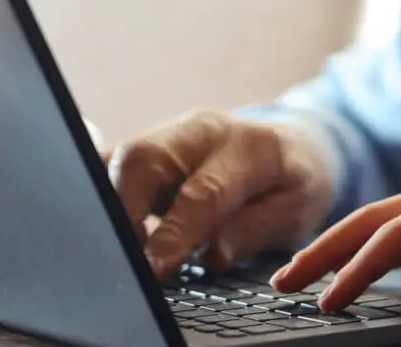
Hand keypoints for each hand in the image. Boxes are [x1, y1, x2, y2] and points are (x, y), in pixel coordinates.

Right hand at [105, 111, 335, 278]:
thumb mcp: (296, 211)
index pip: (204, 191)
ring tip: (121, 248)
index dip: (175, 232)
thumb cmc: (293, 181)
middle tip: (126, 258)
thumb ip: (254, 231)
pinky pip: (112, 165)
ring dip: (109, 205)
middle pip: (145, 159)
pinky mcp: (148, 145)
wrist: (291, 145)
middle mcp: (204, 131)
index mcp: (251, 147)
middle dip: (124, 210)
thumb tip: (212, 255)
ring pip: (120, 159)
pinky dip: (104, 196)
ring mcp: (171, 133)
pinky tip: (113, 228)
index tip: (154, 268)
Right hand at [269, 169, 400, 311]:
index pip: (397, 233)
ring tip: (304, 278)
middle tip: (282, 283)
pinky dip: (374, 253)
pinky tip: (358, 270)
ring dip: (344, 249)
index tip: (329, 301)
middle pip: (375, 219)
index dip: (358, 268)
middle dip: (326, 249)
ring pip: (387, 226)